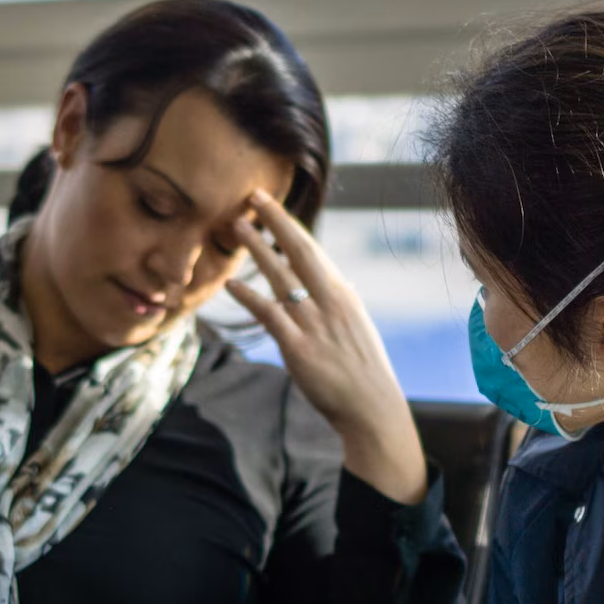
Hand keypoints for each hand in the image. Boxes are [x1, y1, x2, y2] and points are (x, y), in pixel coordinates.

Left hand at [224, 190, 427, 504]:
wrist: (372, 408)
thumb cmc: (363, 372)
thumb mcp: (358, 328)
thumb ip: (343, 304)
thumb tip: (341, 282)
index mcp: (344, 294)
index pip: (313, 251)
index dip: (289, 226)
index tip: (271, 205)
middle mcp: (330, 301)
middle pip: (300, 251)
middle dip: (277, 220)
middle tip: (254, 196)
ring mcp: (314, 324)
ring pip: (281, 277)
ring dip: (258, 249)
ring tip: (238, 227)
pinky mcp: (299, 349)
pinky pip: (270, 315)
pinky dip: (250, 297)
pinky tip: (231, 283)